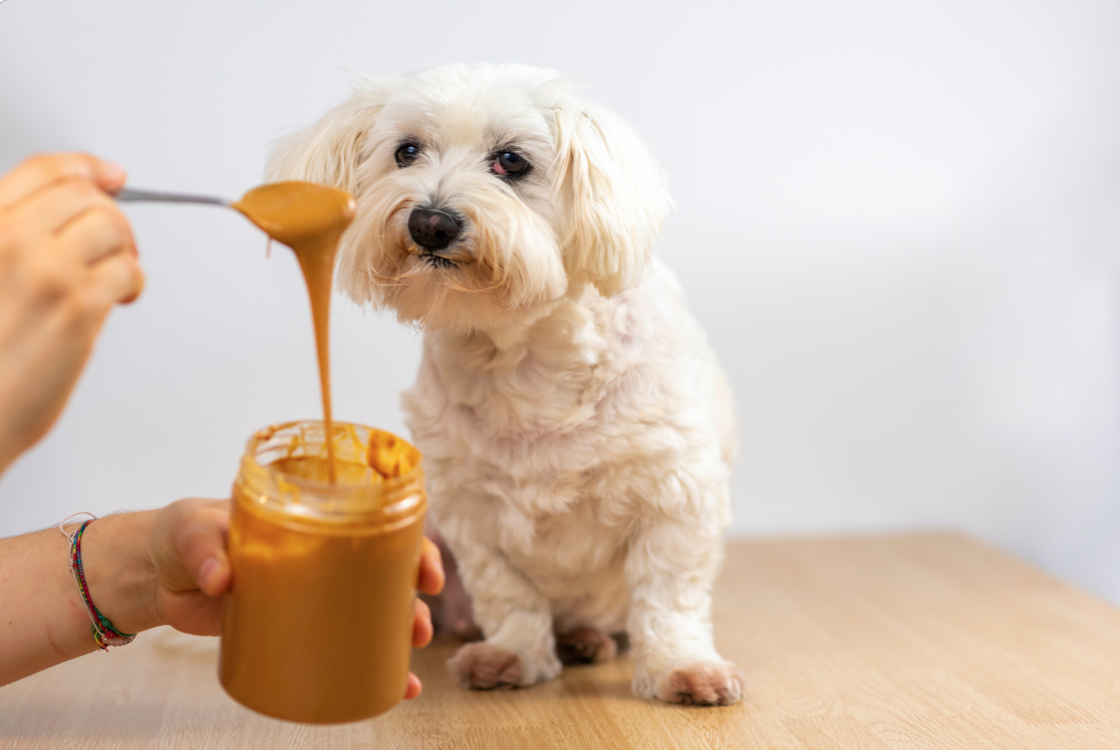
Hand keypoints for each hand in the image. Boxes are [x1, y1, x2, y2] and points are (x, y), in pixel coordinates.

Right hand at [0, 153, 143, 471]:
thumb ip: (11, 243)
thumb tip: (68, 218)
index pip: (41, 170)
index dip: (86, 167)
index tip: (111, 176)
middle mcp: (6, 238)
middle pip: (84, 194)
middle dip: (112, 215)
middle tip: (117, 245)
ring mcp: (42, 269)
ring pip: (112, 225)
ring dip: (126, 248)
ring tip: (117, 277)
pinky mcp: (76, 305)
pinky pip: (127, 270)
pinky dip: (134, 281)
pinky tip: (121, 298)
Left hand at [145, 499, 444, 698]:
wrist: (155, 571)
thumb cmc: (184, 533)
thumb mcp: (193, 531)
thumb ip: (205, 550)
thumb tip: (222, 580)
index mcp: (314, 521)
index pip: (376, 526)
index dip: (411, 547)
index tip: (426, 572)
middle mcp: (321, 557)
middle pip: (384, 576)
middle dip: (412, 603)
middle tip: (419, 628)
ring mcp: (308, 595)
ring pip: (368, 615)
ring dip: (396, 639)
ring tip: (409, 667)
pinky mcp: (288, 630)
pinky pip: (334, 648)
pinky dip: (361, 671)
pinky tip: (386, 692)